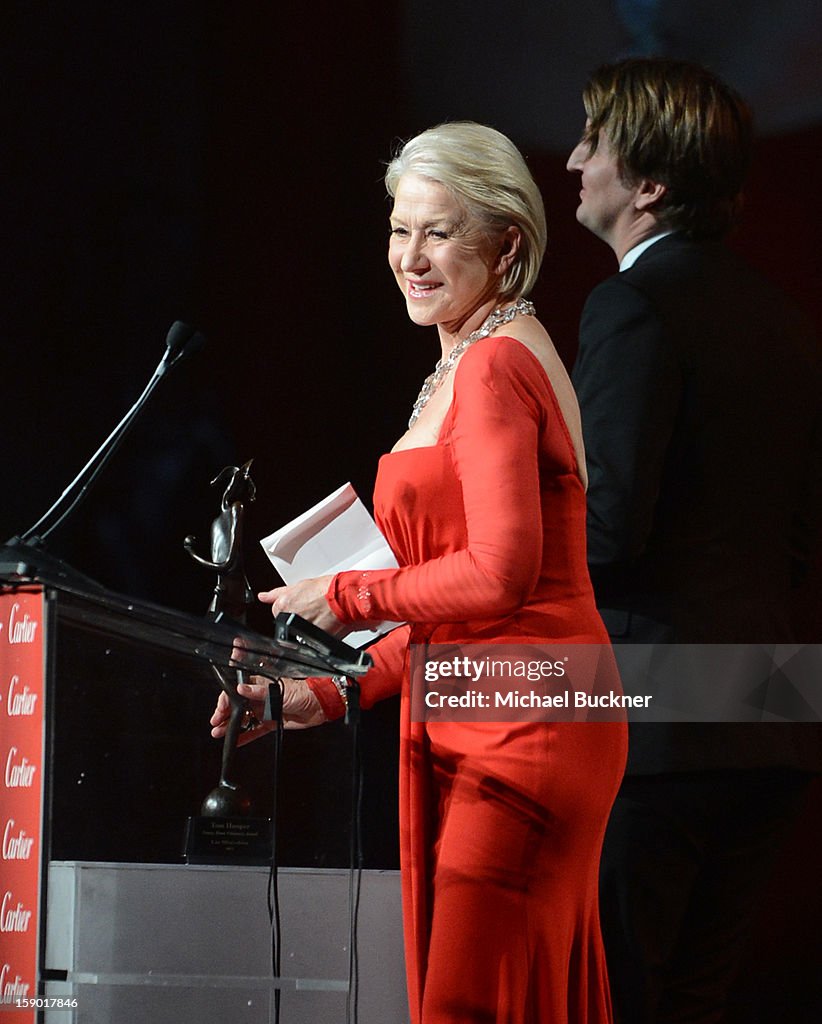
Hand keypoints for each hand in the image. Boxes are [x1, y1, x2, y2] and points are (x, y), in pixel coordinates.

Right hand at [209, 677, 326, 743]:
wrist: (320, 705)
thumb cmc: (303, 692)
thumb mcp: (280, 691)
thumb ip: (259, 691)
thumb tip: (241, 688)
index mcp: (261, 686)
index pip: (237, 691)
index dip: (226, 700)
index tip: (220, 709)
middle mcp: (261, 698)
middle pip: (237, 706)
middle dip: (224, 714)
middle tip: (215, 723)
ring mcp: (265, 710)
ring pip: (244, 719)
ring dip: (231, 726)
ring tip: (219, 733)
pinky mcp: (271, 722)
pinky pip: (255, 730)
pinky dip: (245, 736)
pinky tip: (235, 742)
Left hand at [258, 575, 344, 634]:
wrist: (344, 598)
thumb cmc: (326, 590)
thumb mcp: (298, 586)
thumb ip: (277, 594)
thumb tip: (263, 596)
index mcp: (282, 606)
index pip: (277, 612)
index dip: (290, 608)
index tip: (300, 605)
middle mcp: (289, 620)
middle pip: (286, 624)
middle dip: (296, 619)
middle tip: (311, 609)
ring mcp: (299, 632)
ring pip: (297, 634)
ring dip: (305, 628)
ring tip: (318, 616)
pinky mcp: (311, 641)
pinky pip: (308, 641)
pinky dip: (314, 636)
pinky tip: (323, 624)